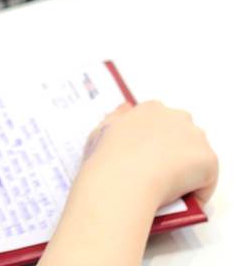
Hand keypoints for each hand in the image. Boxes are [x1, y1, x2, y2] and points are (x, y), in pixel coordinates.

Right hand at [81, 100, 217, 207]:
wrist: (120, 181)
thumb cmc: (106, 159)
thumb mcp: (100, 132)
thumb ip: (115, 118)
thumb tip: (126, 108)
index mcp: (150, 109)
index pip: (162, 122)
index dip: (155, 142)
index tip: (147, 157)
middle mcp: (176, 117)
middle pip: (184, 135)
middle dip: (174, 152)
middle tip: (158, 173)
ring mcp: (195, 137)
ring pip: (196, 156)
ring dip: (186, 169)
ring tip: (167, 188)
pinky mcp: (208, 160)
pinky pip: (207, 179)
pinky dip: (196, 191)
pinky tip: (179, 199)